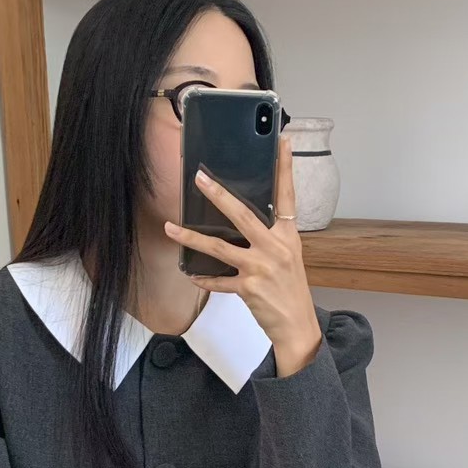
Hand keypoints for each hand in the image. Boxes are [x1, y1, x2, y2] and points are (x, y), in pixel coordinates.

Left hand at [164, 132, 321, 353]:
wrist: (297, 324)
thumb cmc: (290, 289)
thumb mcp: (288, 256)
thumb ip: (269, 237)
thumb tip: (241, 221)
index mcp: (288, 235)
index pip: (286, 196)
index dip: (285, 169)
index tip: (282, 142)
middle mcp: (275, 247)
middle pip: (242, 215)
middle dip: (218, 195)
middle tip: (199, 178)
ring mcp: (260, 268)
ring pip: (219, 247)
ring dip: (191, 238)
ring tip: (170, 228)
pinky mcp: (248, 288)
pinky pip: (218, 281)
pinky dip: (203, 279)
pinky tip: (190, 274)